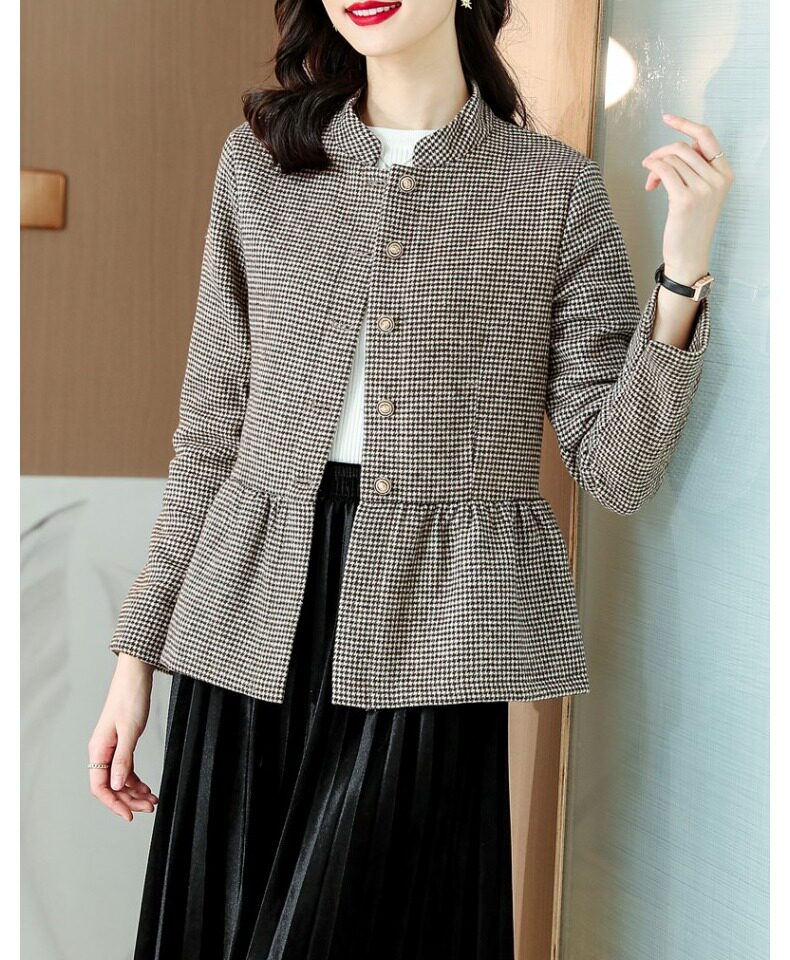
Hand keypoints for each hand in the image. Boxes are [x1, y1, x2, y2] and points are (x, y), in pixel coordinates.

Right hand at [87, 654, 158, 821]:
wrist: (135, 677)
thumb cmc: (130, 698)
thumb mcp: (130, 730)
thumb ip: (123, 759)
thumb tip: (118, 786)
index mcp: (98, 750)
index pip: (100, 787)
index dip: (114, 804)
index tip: (129, 815)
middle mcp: (102, 752)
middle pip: (111, 786)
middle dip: (129, 800)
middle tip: (150, 807)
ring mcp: (111, 748)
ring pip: (120, 779)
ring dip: (134, 792)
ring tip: (153, 799)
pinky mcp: (122, 743)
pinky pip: (126, 769)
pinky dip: (136, 780)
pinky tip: (147, 786)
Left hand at [641, 115, 734, 284]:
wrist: (689, 256)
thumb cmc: (691, 225)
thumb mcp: (703, 192)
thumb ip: (697, 168)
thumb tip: (680, 144)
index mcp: (725, 173)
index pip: (706, 136)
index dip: (685, 124)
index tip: (668, 118)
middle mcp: (717, 179)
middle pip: (683, 147)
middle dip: (661, 153)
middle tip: (650, 166)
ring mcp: (703, 189)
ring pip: (672, 159)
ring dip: (655, 166)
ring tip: (651, 182)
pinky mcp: (685, 200)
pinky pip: (664, 171)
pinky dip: (652, 171)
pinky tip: (648, 182)